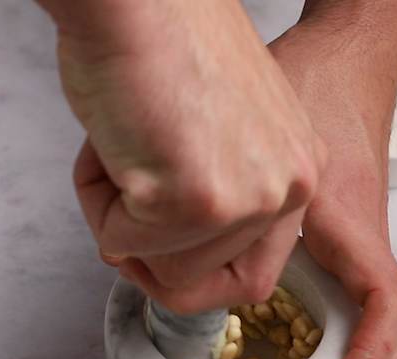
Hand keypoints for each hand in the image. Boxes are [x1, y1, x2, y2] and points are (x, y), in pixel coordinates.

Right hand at [39, 0, 326, 312]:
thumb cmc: (162, 39)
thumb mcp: (217, 135)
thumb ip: (208, 197)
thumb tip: (154, 252)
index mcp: (299, 167)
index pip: (256, 271)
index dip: (192, 274)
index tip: (153, 258)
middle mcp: (288, 186)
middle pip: (207, 282)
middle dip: (145, 250)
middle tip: (117, 202)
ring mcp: (246, 198)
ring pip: (163, 269)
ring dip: (116, 220)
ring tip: (116, 149)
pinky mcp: (197, 200)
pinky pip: (123, 242)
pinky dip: (97, 201)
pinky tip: (108, 142)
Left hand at [269, 24, 396, 358]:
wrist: (344, 61)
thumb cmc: (314, 94)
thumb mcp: (275, 145)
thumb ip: (237, 196)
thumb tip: (156, 251)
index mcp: (358, 236)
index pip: (385, 311)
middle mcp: (367, 258)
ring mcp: (362, 264)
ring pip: (387, 347)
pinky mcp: (349, 264)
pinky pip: (363, 328)